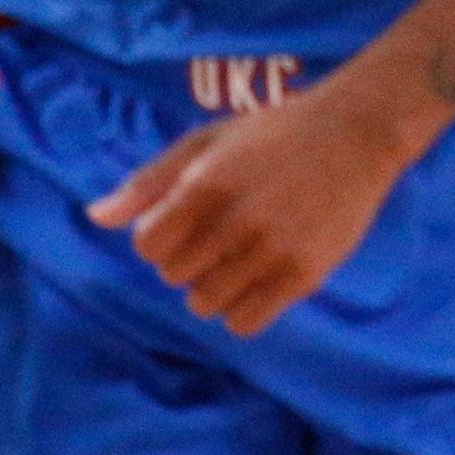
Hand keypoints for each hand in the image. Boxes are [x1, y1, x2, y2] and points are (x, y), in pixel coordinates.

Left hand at [87, 80, 417, 334]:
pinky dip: (243, 307)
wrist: (359, 132)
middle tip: (222, 231)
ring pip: (206, 304)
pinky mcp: (303, 275)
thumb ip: (149, 181)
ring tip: (241, 255)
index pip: (148, 245)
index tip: (187, 220)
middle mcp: (236, 221)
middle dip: (189, 258)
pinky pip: (245, 322)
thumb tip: (95, 218)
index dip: (161, 236)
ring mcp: (272, 251)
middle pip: (174, 276)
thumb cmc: (275, 133)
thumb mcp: (208, 142)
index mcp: (207, 184)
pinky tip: (258, 278)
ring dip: (214, 286)